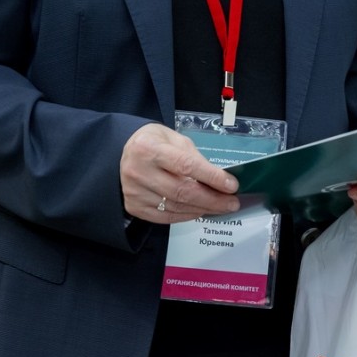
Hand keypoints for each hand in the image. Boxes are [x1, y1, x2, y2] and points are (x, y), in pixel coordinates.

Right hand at [120, 123, 240, 222]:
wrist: (124, 154)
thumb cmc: (153, 143)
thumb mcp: (173, 139)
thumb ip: (193, 157)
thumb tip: (219, 180)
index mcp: (148, 148)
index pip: (185, 166)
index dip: (211, 177)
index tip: (232, 185)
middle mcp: (138, 171)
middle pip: (182, 191)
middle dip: (212, 199)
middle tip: (232, 202)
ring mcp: (134, 192)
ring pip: (176, 207)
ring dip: (203, 209)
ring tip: (220, 207)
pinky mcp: (134, 207)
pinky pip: (167, 217)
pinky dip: (187, 215)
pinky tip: (200, 210)